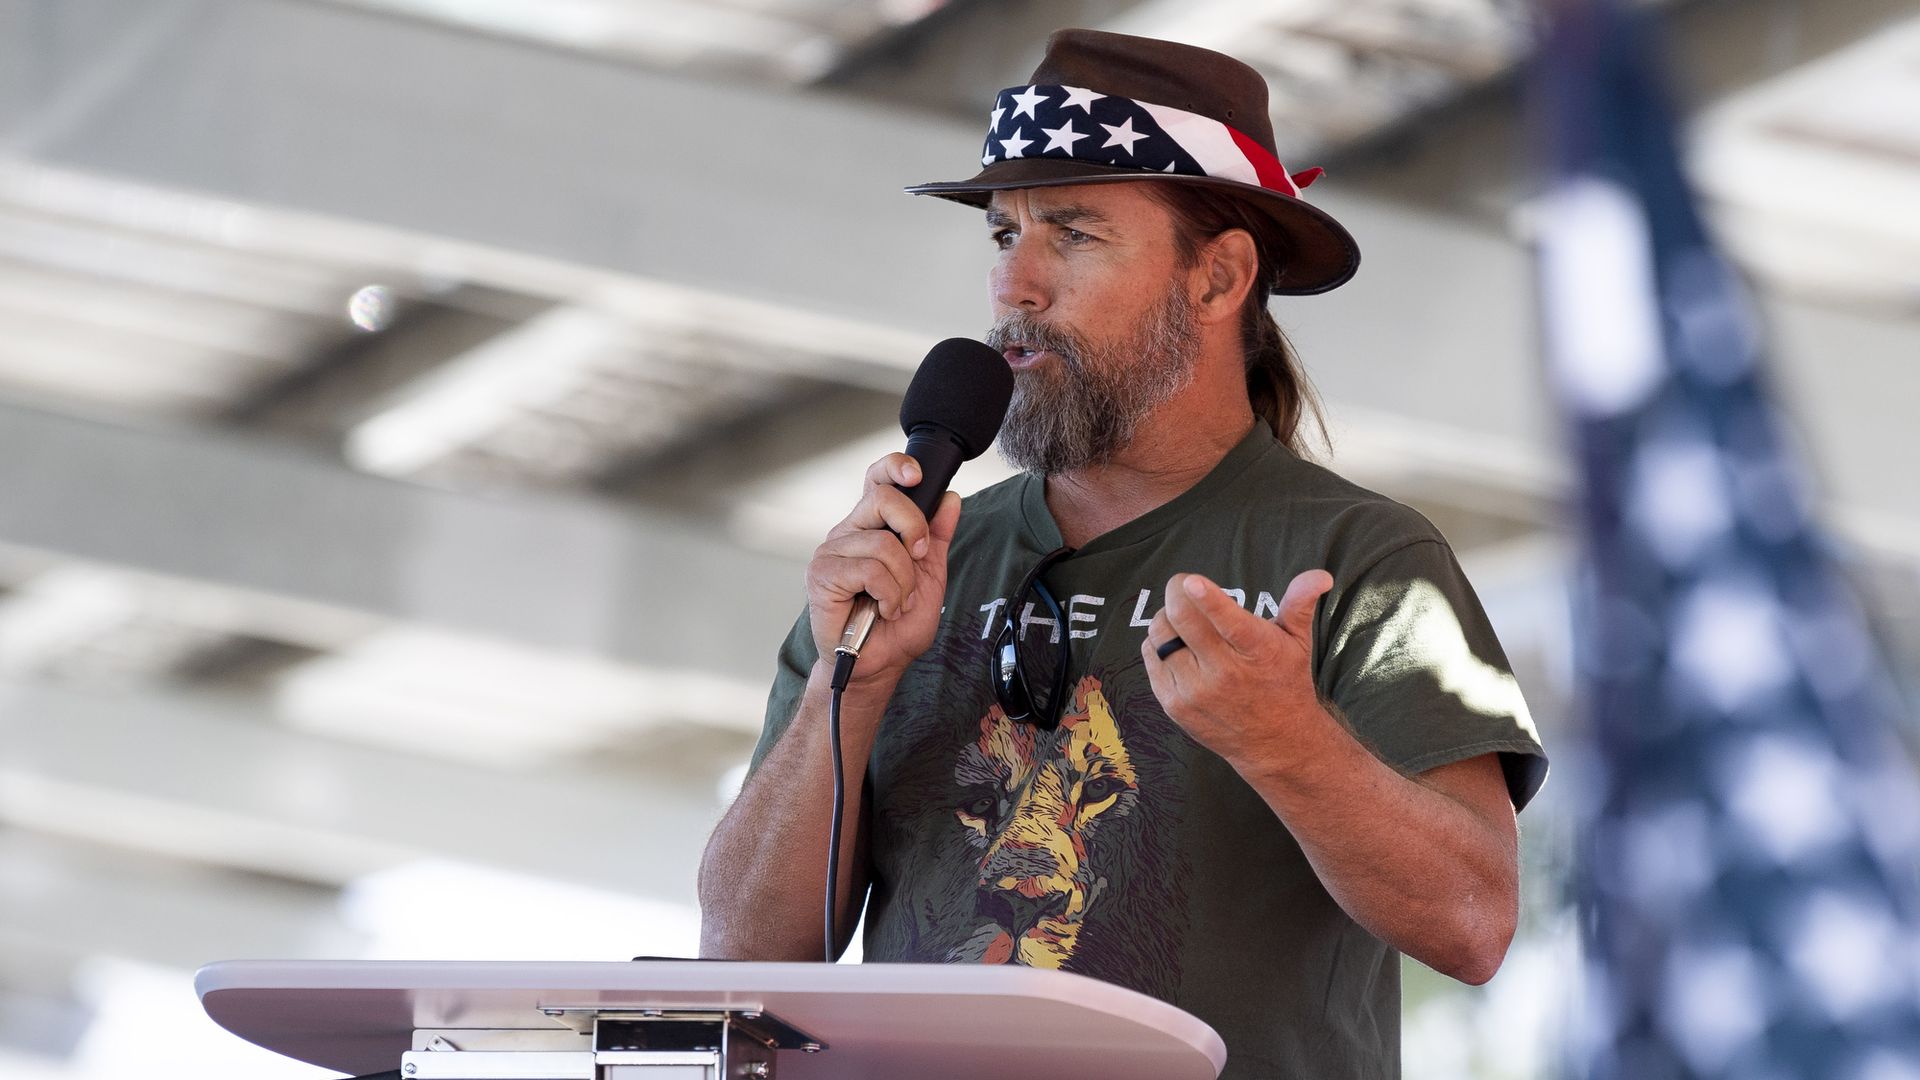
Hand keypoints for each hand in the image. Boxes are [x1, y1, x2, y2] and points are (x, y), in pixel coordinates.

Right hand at [805, 453, 960, 690]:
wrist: (879, 665)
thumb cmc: (898, 624)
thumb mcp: (929, 576)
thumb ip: (936, 537)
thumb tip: (949, 498)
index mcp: (870, 526)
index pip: (876, 480)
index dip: (895, 467)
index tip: (917, 476)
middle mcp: (847, 532)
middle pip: (882, 498)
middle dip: (914, 528)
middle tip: (918, 560)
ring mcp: (831, 552)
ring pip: (882, 543)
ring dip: (903, 580)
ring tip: (896, 602)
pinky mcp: (821, 575)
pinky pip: (869, 569)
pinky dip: (888, 594)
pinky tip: (882, 609)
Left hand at [1140, 569, 1333, 767]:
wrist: (1275, 741)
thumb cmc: (1285, 681)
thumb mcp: (1298, 642)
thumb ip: (1301, 603)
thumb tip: (1321, 575)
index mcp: (1257, 651)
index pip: (1229, 623)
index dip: (1207, 599)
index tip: (1192, 581)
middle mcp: (1225, 673)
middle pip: (1182, 621)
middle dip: (1176, 593)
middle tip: (1184, 586)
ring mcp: (1196, 691)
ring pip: (1160, 634)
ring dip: (1167, 617)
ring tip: (1183, 620)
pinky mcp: (1174, 704)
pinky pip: (1151, 656)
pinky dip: (1158, 642)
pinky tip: (1177, 646)